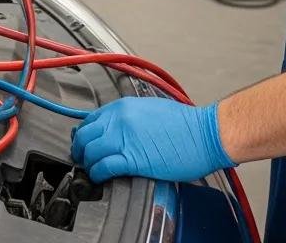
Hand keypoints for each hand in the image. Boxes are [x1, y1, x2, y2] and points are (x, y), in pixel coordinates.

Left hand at [71, 99, 235, 183]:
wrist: (205, 134)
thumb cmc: (186, 124)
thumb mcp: (150, 109)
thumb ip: (129, 117)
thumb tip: (118, 128)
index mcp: (123, 107)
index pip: (90, 120)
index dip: (84, 135)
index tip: (85, 143)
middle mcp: (120, 121)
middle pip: (85, 136)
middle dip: (80, 150)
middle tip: (83, 158)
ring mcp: (125, 139)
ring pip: (90, 152)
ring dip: (88, 163)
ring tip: (92, 169)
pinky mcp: (133, 159)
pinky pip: (103, 167)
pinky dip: (97, 174)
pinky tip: (100, 177)